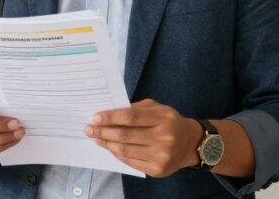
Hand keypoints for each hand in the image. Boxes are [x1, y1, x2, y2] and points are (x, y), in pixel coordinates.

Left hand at [84, 99, 201, 177]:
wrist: (190, 144)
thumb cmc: (169, 121)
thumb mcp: (156, 108)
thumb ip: (135, 109)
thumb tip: (108, 114)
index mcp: (163, 118)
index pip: (131, 117)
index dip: (110, 117)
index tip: (94, 117)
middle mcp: (164, 138)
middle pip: (125, 135)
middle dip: (103, 132)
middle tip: (88, 129)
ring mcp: (161, 156)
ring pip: (125, 150)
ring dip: (107, 143)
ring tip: (96, 138)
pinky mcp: (157, 170)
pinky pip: (130, 162)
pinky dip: (117, 154)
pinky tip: (110, 147)